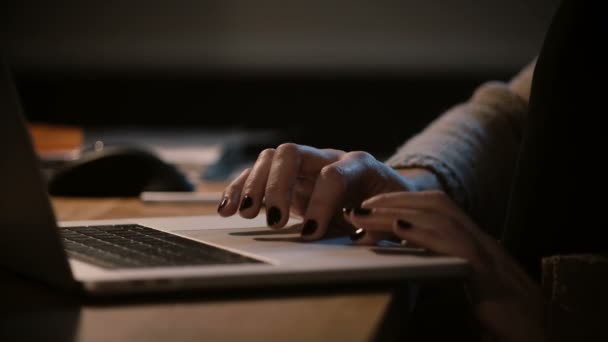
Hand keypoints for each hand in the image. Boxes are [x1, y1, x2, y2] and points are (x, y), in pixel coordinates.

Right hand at [217, 143, 425, 239]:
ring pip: (269, 159)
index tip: (310, 233)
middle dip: (276, 186)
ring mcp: (303, 165)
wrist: (381, 191)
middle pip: (291, 154)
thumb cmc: (386, 205)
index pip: (333, 175)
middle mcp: (326, 157)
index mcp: (358, 165)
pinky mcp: (286, 178)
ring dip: (252, 185)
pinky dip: (239, 189)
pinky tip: (227, 208)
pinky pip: (257, 174)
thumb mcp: (392, 216)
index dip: (320, 203)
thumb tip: (361, 236)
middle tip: (272, 220)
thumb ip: (380, 227)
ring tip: (243, 214)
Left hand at [345, 191, 543, 341]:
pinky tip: (399, 227)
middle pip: (435, 204)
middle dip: (395, 200)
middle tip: (359, 206)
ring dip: (398, 212)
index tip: (371, 205)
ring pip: (439, 218)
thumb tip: (405, 258)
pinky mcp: (486, 274)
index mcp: (474, 243)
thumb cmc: (503, 315)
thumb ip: (443, 266)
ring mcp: (486, 255)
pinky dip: (423, 232)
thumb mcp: (468, 286)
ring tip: (366, 214)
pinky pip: (452, 244)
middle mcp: (481, 241)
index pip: (436, 209)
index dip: (403, 201)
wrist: (541, 333)